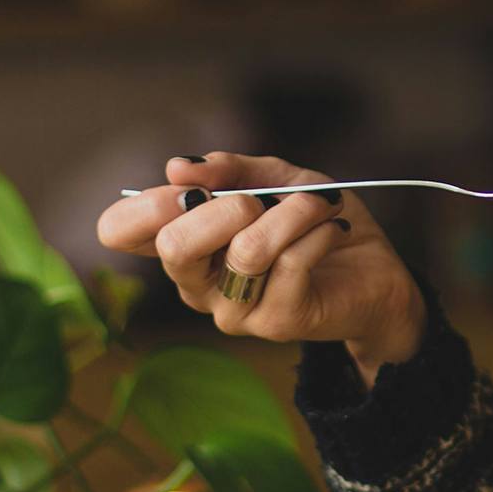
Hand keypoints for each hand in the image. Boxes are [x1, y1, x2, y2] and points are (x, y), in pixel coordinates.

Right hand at [96, 153, 424, 385]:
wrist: (374, 271)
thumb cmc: (313, 222)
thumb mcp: (274, 178)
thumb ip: (229, 169)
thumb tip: (177, 168)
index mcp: (183, 245)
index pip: (119, 231)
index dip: (145, 204)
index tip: (190, 185)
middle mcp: (196, 284)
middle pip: (174, 246)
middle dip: (224, 206)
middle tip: (260, 198)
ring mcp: (232, 310)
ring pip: (247, 250)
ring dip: (292, 212)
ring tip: (320, 203)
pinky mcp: (275, 323)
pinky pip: (292, 262)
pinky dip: (319, 230)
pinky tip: (333, 228)